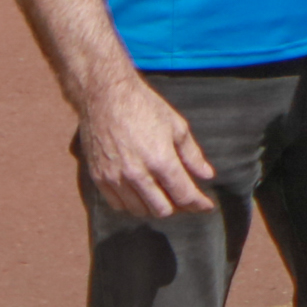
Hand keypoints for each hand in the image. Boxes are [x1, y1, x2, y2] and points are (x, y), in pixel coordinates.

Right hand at [78, 74, 219, 223]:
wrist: (105, 96)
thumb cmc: (143, 106)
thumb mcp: (176, 126)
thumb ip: (192, 155)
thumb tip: (207, 175)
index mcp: (160, 160)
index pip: (184, 195)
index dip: (198, 204)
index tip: (206, 205)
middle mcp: (137, 174)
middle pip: (162, 210)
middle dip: (178, 207)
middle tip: (184, 198)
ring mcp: (115, 178)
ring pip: (140, 210)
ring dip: (155, 206)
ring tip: (163, 195)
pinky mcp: (99, 178)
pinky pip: (118, 205)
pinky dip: (132, 204)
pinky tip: (141, 193)